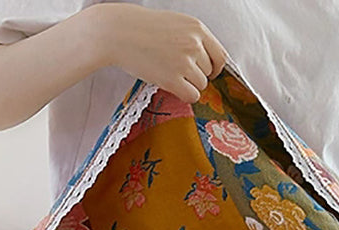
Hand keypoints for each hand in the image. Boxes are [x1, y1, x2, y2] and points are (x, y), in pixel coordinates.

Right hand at [94, 5, 227, 104]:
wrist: (117, 33)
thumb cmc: (143, 29)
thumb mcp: (175, 24)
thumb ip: (193, 39)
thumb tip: (209, 64)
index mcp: (197, 28)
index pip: (221, 56)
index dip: (215, 67)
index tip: (207, 71)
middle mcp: (194, 44)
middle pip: (209, 73)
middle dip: (196, 74)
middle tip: (176, 69)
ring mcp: (184, 62)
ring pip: (201, 85)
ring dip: (188, 84)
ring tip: (169, 73)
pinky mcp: (173, 79)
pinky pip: (192, 96)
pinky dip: (184, 95)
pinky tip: (171, 85)